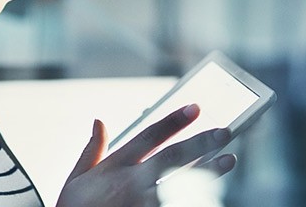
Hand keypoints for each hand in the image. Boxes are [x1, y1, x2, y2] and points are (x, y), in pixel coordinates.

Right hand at [56, 104, 237, 206]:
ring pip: (182, 183)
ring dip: (208, 172)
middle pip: (172, 157)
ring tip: (228, 160)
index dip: (174, 121)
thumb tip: (98, 121)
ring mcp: (142, 204)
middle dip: (200, 142)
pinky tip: (212, 195)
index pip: (148, 136)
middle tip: (224, 131)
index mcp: (115, 166)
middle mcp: (130, 182)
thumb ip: (91, 150)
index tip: (195, 108)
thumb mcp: (76, 179)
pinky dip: (195, 200)